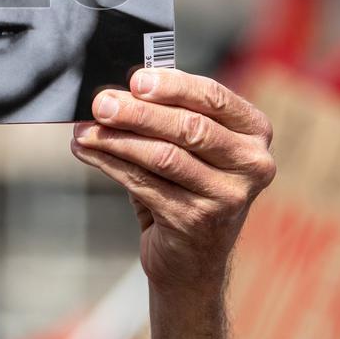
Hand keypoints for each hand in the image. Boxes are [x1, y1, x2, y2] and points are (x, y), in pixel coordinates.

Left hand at [70, 68, 274, 338]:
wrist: (193, 258)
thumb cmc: (187, 184)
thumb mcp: (190, 144)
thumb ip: (167, 111)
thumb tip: (117, 89)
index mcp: (254, 132)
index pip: (213, 97)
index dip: (172, 86)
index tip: (135, 80)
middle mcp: (252, 164)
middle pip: (189, 127)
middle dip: (137, 113)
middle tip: (100, 103)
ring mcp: (228, 196)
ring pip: (164, 156)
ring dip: (117, 139)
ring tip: (85, 129)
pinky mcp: (197, 222)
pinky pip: (144, 183)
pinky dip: (110, 163)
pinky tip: (88, 151)